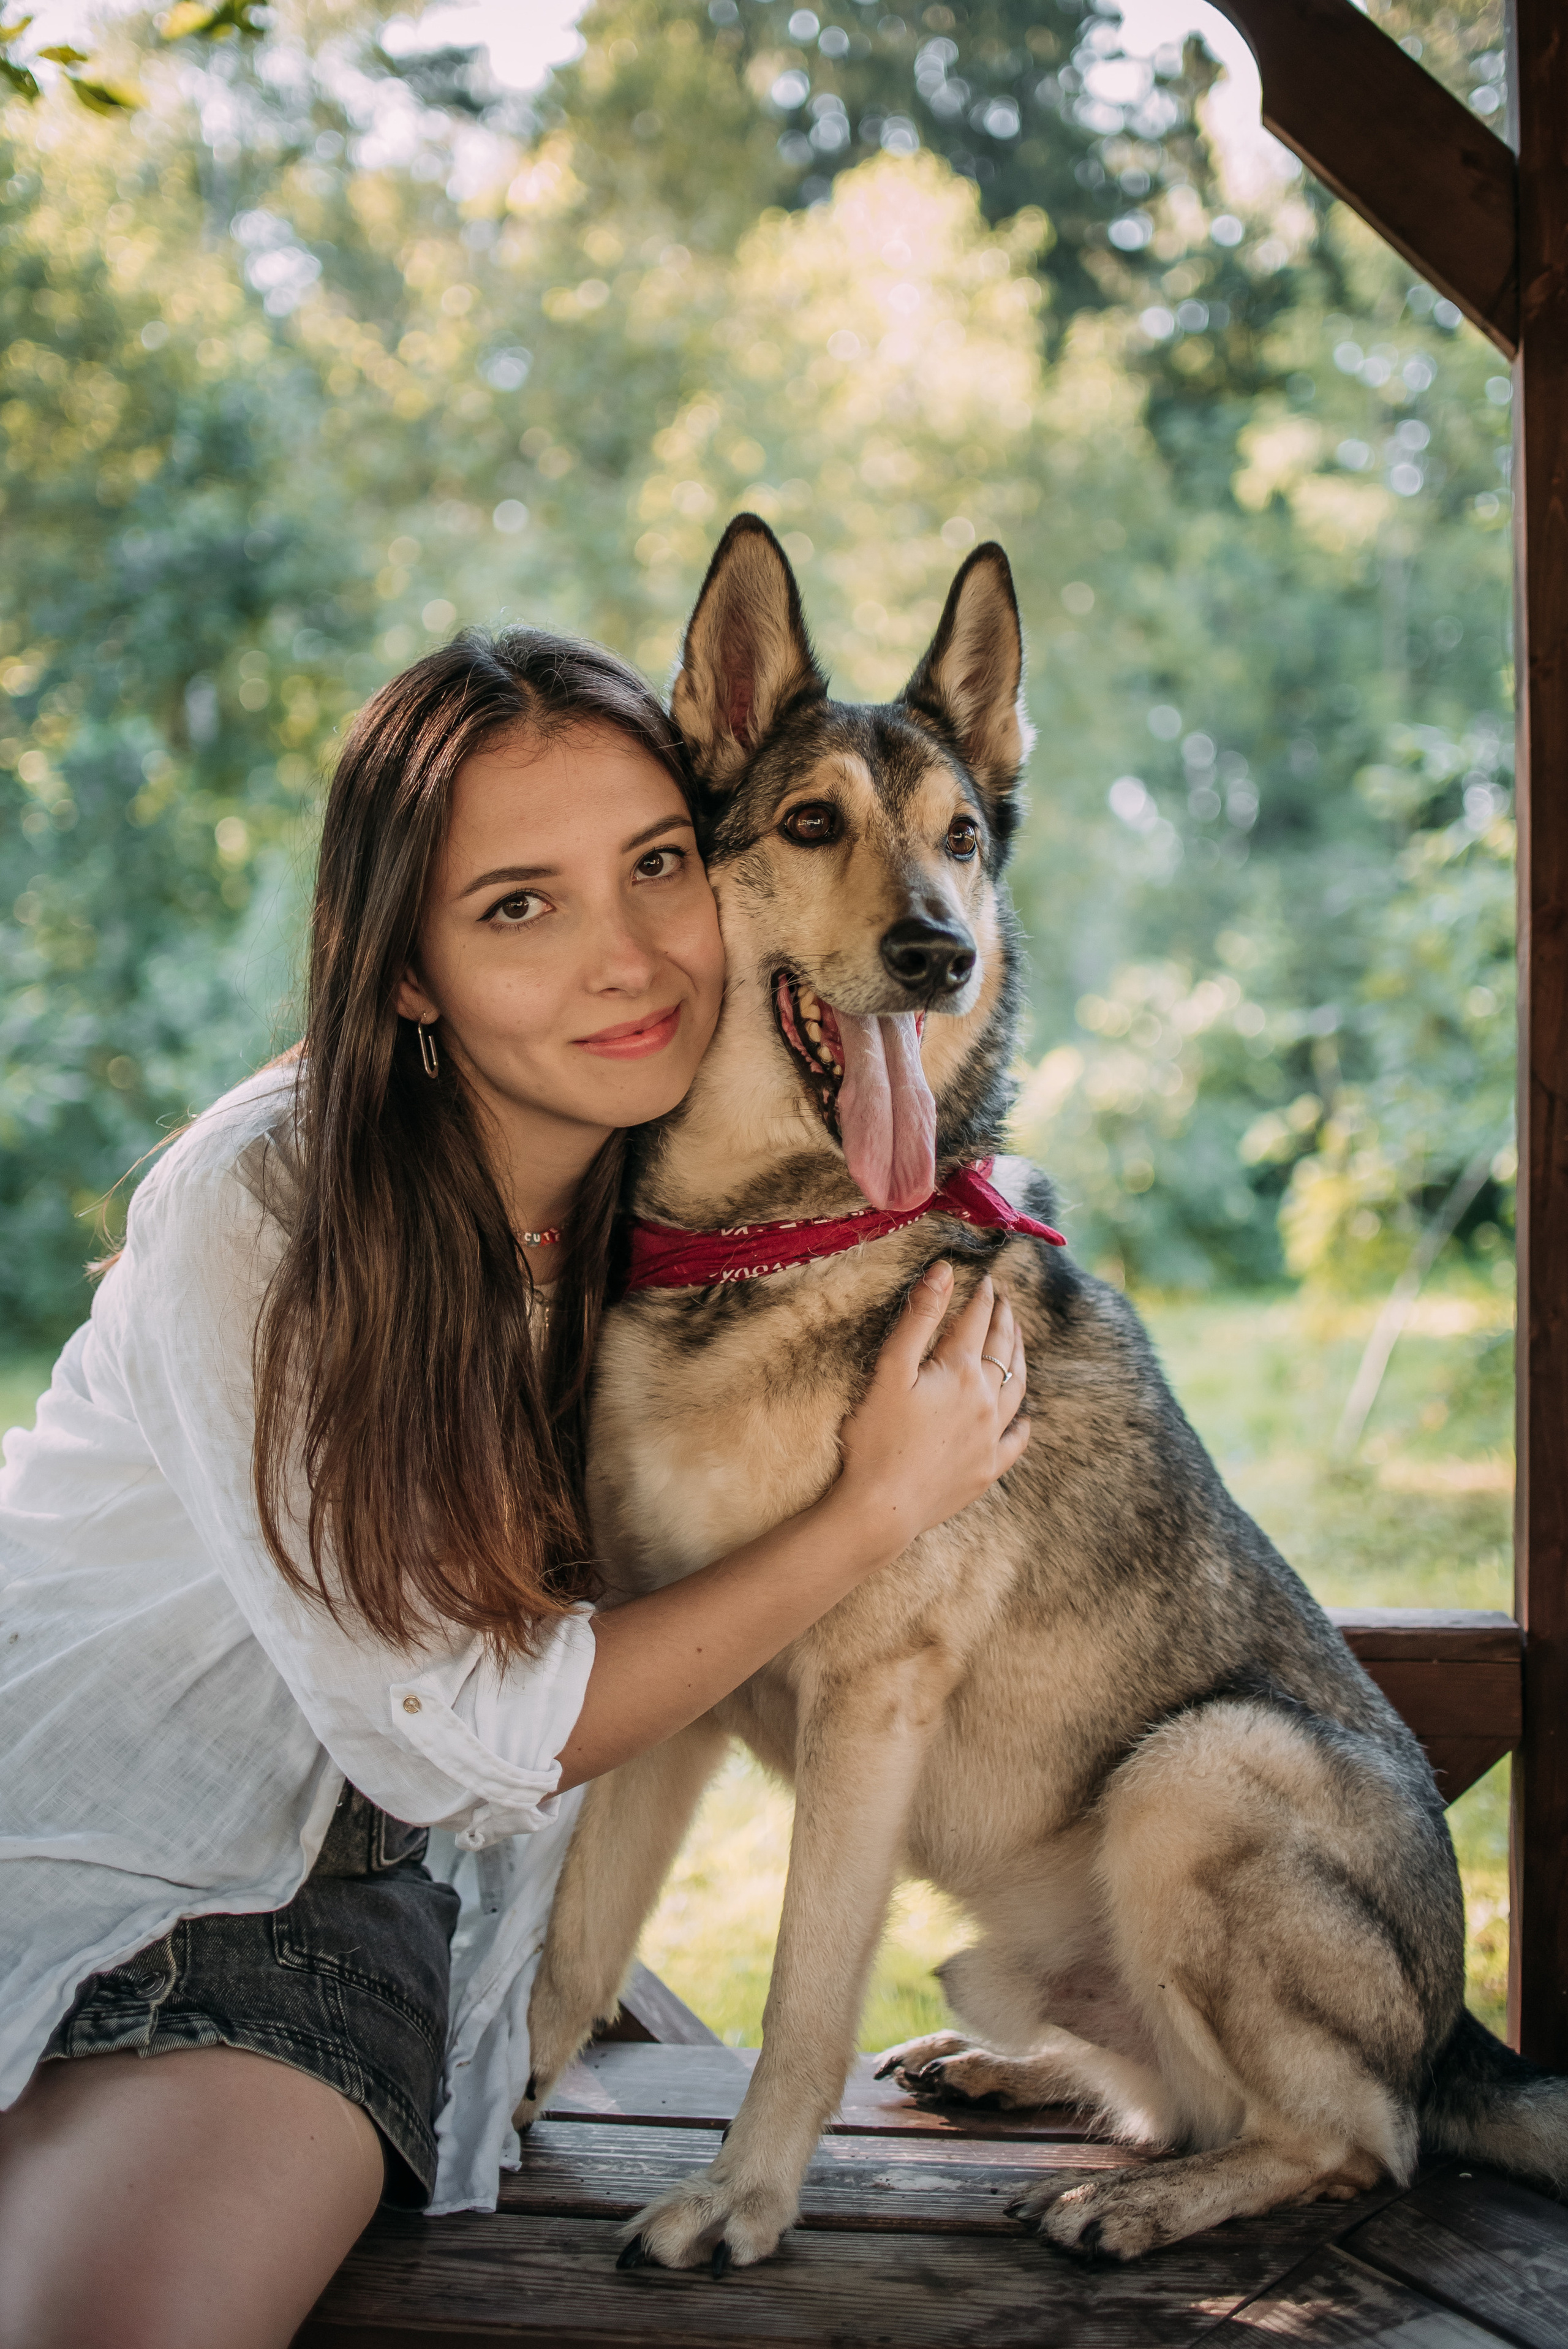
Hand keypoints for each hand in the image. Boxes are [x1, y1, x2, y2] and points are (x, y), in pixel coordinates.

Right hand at [834, 1264, 1028, 1554]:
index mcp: (960, 1372)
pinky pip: (1016, 1440)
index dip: (981, 1297)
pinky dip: (1022, 1423)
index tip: (986, 1280)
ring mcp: (990, 1437)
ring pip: (1017, 1388)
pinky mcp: (987, 1469)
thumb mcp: (890, 1369)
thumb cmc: (876, 1437)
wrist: (883, 1508)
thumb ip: (918, 1317)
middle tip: (1004, 1302)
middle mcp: (986, 1401)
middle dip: (1004, 1321)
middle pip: (1003, 1350)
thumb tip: (943, 1271)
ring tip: (1017, 1342)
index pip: (976, 1322)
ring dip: (1019, 1359)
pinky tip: (1024, 1417)